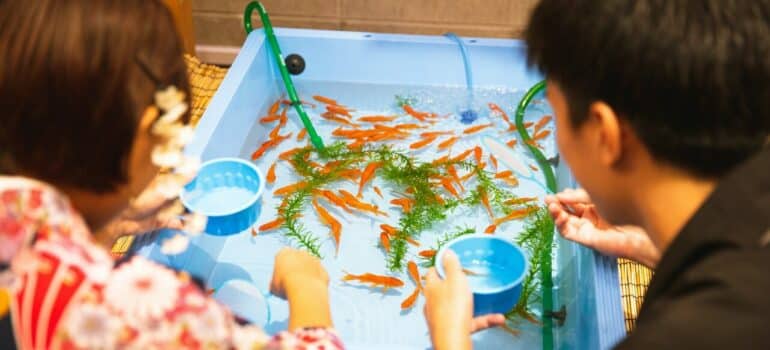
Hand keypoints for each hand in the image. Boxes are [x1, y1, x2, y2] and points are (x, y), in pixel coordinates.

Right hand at [269, 248, 328, 298]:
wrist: (305, 289)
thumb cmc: (286, 286)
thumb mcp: (273, 287)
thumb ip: (275, 284)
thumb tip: (276, 289)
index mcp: (285, 253)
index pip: (281, 259)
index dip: (279, 271)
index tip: (279, 281)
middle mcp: (301, 252)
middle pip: (296, 261)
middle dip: (294, 271)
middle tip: (290, 286)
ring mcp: (314, 260)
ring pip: (308, 269)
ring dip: (306, 277)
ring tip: (300, 291)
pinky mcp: (324, 270)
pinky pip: (318, 277)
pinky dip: (315, 284)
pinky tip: (310, 293)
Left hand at [424, 251, 505, 349]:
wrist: (453, 339)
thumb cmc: (453, 308)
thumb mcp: (455, 279)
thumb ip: (452, 265)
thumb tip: (446, 252)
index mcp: (431, 287)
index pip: (432, 272)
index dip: (441, 266)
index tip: (452, 262)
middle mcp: (433, 302)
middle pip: (443, 289)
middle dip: (456, 285)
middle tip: (468, 280)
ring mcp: (441, 317)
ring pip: (458, 306)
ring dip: (474, 303)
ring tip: (487, 299)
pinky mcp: (451, 330)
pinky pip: (470, 321)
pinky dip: (483, 319)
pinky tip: (499, 318)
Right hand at [545, 188, 659, 267]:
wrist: (639, 231)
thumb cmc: (624, 211)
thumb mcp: (598, 197)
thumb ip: (580, 196)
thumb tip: (561, 194)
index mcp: (593, 207)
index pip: (573, 201)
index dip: (564, 196)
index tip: (558, 192)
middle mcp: (588, 218)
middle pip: (566, 211)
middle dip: (556, 204)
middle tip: (548, 199)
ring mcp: (586, 228)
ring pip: (564, 222)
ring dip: (556, 214)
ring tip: (551, 206)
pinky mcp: (585, 238)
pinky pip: (568, 232)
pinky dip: (561, 225)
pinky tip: (559, 216)